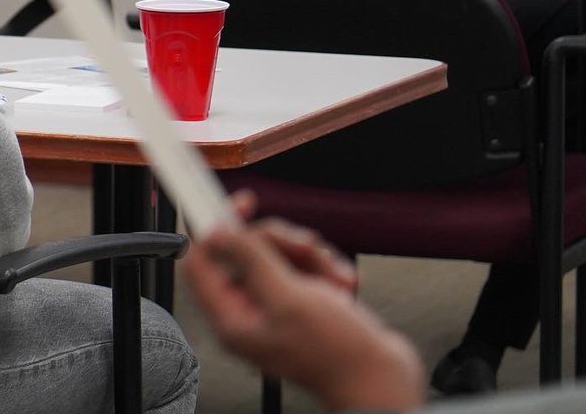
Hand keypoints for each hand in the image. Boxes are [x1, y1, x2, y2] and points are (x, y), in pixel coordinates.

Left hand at [185, 208, 423, 411]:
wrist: (383, 379)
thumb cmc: (338, 354)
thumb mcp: (289, 298)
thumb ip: (250, 260)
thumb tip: (217, 233)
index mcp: (233, 318)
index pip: (202, 262)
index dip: (217, 227)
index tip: (244, 204)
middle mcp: (249, 311)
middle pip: (246, 250)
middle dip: (283, 243)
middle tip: (307, 248)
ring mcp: (276, 306)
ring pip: (278, 253)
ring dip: (310, 256)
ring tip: (333, 277)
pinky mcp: (300, 301)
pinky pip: (302, 265)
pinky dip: (323, 268)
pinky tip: (341, 284)